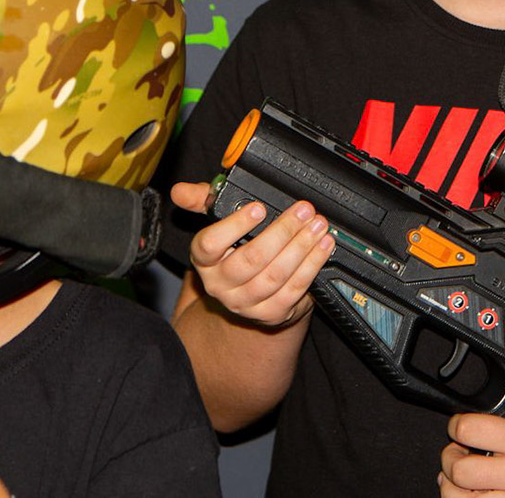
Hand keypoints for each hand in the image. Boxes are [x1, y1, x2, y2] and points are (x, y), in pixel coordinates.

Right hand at [175, 180, 332, 327]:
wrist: (251, 294)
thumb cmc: (235, 249)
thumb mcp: (218, 223)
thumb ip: (203, 201)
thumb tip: (181, 190)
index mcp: (204, 259)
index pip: (209, 244)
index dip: (235, 225)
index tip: (259, 207)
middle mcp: (220, 284)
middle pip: (250, 259)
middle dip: (282, 232)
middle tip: (303, 210)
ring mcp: (245, 303)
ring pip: (275, 275)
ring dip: (301, 248)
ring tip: (317, 226)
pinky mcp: (270, 313)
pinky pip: (294, 289)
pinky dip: (312, 266)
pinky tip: (323, 247)